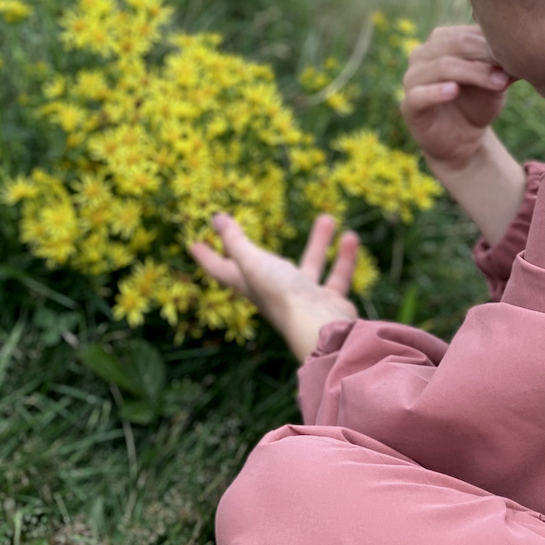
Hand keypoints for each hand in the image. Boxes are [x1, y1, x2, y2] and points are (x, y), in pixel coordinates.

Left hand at [189, 213, 358, 362]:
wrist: (321, 326)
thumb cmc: (282, 295)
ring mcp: (303, 298)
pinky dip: (344, 258)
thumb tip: (216, 217)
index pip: (221, 269)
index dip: (207, 256)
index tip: (194, 243)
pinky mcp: (329, 301)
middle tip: (244, 229)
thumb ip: (236, 241)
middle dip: (255, 248)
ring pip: (309, 265)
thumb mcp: (252, 264)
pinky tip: (350, 237)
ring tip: (327, 217)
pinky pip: (336, 276)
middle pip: (262, 266)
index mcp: (250, 285)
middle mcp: (275, 292)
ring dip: (318, 243)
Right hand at [401, 25, 510, 173]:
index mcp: (441, 41)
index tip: (520, 52)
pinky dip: (436, 91)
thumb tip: (522, 49)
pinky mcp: (409, 105)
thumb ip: (503, 64)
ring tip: (499, 83)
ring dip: (473, 73)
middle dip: (486, 54)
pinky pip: (419, 95)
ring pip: (441, 67)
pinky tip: (454, 91)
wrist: (463, 140)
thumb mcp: (496, 81)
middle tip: (512, 67)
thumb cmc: (479, 103)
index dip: (493, 41)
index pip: (467, 32)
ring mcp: (412, 79)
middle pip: (455, 44)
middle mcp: (423, 54)